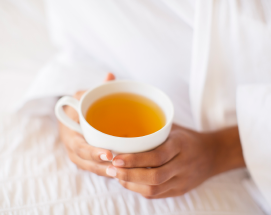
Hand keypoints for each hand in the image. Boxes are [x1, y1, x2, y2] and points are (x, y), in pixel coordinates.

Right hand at [59, 73, 115, 176]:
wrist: (70, 117)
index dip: (92, 152)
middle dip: (102, 167)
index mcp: (69, 132)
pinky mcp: (87, 160)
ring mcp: (79, 155)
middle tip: (118, 169)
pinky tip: (121, 173)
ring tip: (122, 175)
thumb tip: (110, 76)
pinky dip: (106, 171)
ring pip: (92, 168)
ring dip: (106, 172)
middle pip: (86, 162)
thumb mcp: (84, 96)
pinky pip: (95, 168)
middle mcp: (72, 147)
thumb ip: (96, 89)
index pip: (79, 146)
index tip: (108, 154)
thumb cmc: (78, 106)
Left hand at [106, 125, 245, 197]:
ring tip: (116, 176)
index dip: (135, 160)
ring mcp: (183, 181)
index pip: (157, 156)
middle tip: (111, 169)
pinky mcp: (180, 191)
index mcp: (181, 145)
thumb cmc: (187, 138)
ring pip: (154, 189)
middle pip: (154, 177)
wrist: (213, 155)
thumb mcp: (174, 128)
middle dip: (129, 175)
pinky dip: (140, 189)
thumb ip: (154, 129)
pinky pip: (157, 195)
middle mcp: (183, 165)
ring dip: (132, 184)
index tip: (116, 158)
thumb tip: (125, 128)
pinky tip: (129, 182)